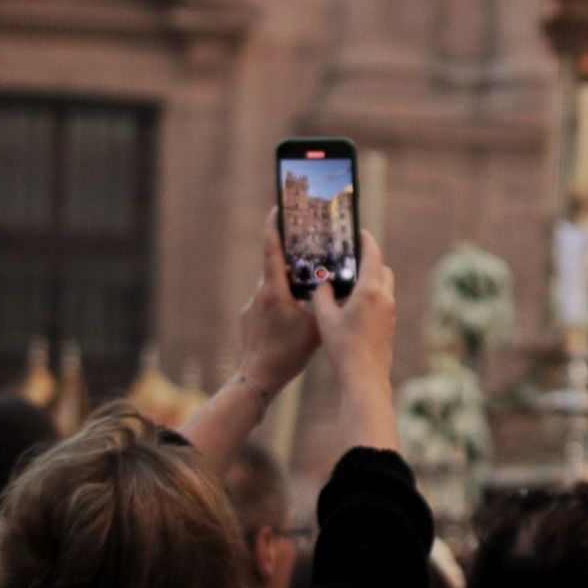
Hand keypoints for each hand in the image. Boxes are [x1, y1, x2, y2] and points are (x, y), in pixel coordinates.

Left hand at [237, 210, 321, 396]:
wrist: (258, 378)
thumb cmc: (288, 352)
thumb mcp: (316, 325)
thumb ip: (325, 302)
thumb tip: (338, 285)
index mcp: (275, 291)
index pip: (272, 251)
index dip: (274, 228)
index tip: (278, 208)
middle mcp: (260, 294)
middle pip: (276, 267)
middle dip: (291, 256)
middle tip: (306, 244)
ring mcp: (252, 307)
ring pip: (274, 286)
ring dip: (289, 282)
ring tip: (307, 285)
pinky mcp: (249, 319)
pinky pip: (268, 301)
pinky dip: (283, 301)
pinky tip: (294, 315)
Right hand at [311, 229, 395, 383]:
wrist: (365, 374)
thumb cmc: (343, 346)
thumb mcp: (325, 317)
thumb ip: (322, 295)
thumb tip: (324, 284)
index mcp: (370, 290)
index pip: (372, 255)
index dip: (366, 241)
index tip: (359, 232)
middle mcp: (385, 297)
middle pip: (382, 269)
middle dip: (370, 260)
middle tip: (351, 258)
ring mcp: (390, 311)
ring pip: (385, 286)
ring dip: (372, 279)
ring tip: (350, 282)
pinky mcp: (390, 324)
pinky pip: (383, 301)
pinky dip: (373, 295)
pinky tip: (355, 304)